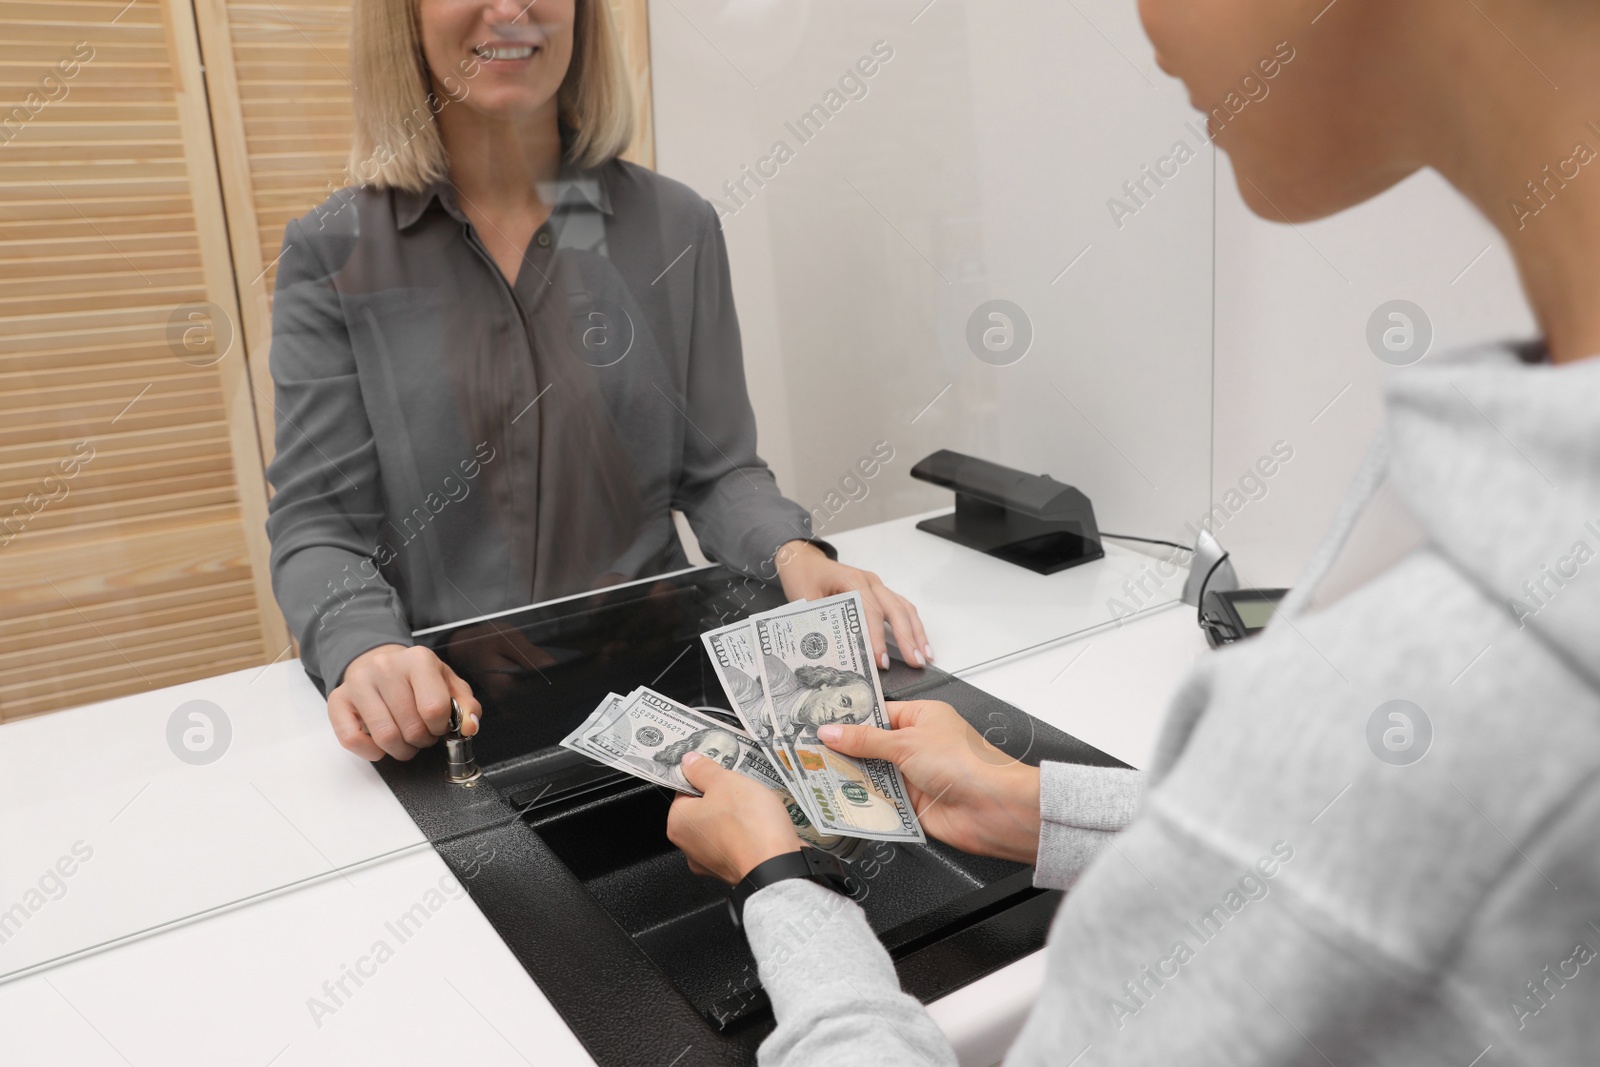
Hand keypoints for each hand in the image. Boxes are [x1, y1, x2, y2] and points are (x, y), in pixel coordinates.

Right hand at [328, 644, 480, 760]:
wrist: (381, 666)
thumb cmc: (418, 680)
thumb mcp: (449, 686)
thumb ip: (466, 706)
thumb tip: (469, 727)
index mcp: (418, 659)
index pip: (434, 708)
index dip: (440, 727)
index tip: (438, 726)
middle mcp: (385, 666)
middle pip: (411, 727)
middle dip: (421, 740)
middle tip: (422, 735)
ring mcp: (358, 682)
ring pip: (384, 737)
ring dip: (400, 749)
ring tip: (405, 740)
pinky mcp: (339, 700)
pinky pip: (352, 739)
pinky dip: (371, 751)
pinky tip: (381, 743)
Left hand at [666, 751, 801, 884]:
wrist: (778, 866)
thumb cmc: (749, 826)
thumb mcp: (725, 782)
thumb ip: (703, 770)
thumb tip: (689, 762)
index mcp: (678, 823)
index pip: (684, 790)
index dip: (705, 778)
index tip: (720, 773)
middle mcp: (689, 847)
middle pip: (703, 809)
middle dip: (723, 798)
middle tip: (741, 790)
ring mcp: (710, 862)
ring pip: (721, 826)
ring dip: (737, 816)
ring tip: (755, 809)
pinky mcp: (732, 870)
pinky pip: (736, 843)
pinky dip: (746, 834)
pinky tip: (761, 827)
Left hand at [773, 540, 932, 670]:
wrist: (805, 561)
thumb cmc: (804, 578)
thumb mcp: (804, 600)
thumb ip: (819, 623)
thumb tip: (833, 654)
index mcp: (851, 580)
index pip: (869, 610)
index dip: (876, 637)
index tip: (881, 661)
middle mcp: (870, 581)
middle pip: (894, 609)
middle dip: (906, 637)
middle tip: (915, 662)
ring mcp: (877, 586)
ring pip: (904, 608)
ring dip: (916, 632)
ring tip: (925, 656)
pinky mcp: (880, 593)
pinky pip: (902, 607)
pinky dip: (912, 625)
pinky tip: (919, 643)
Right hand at [818, 701, 1039, 863]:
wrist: (991, 807)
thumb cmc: (965, 763)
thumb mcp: (906, 742)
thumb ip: (865, 740)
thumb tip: (832, 731)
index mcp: (921, 717)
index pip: (877, 714)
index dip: (849, 719)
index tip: (818, 723)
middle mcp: (917, 745)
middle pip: (871, 746)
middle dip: (844, 750)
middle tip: (809, 750)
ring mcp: (913, 775)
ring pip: (872, 774)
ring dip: (851, 777)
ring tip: (815, 773)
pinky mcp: (911, 804)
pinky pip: (880, 801)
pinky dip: (863, 801)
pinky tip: (839, 798)